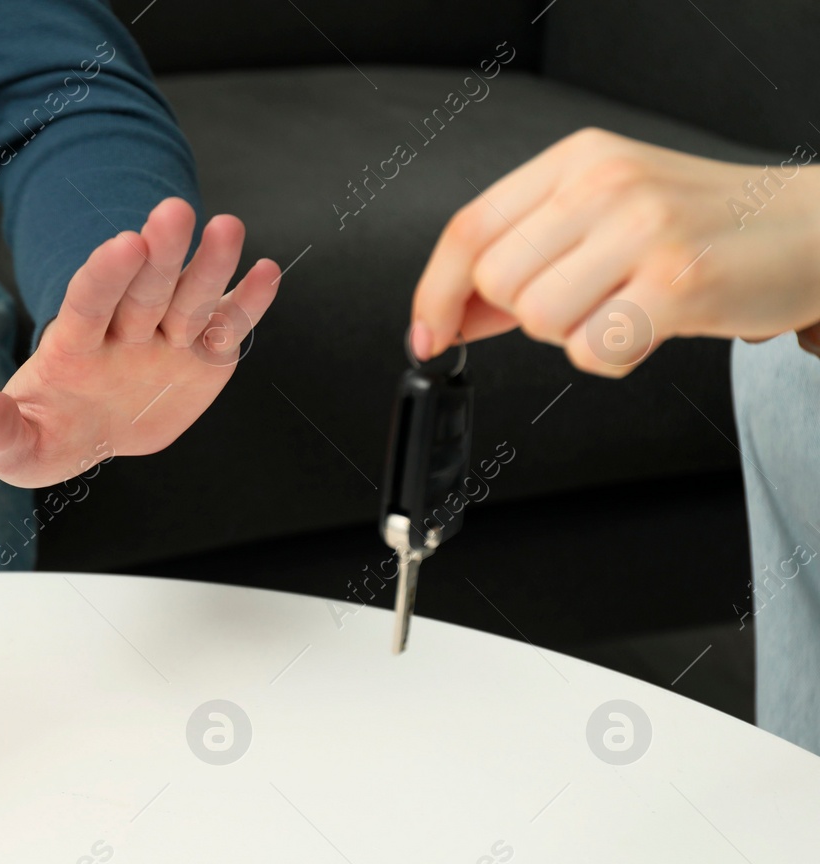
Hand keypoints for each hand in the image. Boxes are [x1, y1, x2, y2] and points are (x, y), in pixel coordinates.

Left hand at [0, 197, 280, 486]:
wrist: (85, 438)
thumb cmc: (45, 436)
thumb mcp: (14, 449)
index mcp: (75, 346)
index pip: (89, 303)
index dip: (105, 275)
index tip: (124, 243)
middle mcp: (123, 332)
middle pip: (144, 289)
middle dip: (160, 253)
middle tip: (173, 212)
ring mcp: (166, 340)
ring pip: (190, 299)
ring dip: (209, 265)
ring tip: (228, 228)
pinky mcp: (203, 357)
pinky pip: (227, 328)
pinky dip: (247, 303)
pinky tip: (266, 273)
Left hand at [409, 127, 819, 375]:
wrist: (812, 229)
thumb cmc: (702, 226)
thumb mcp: (604, 215)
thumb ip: (526, 257)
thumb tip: (448, 315)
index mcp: (577, 160)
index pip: (469, 230)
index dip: (434, 294)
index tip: (427, 335)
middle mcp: (605, 183)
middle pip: (496, 283)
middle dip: (528, 313)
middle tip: (589, 300)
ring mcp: (643, 229)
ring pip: (538, 320)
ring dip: (574, 335)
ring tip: (625, 306)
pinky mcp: (677, 283)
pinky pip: (591, 352)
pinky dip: (612, 358)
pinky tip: (650, 326)